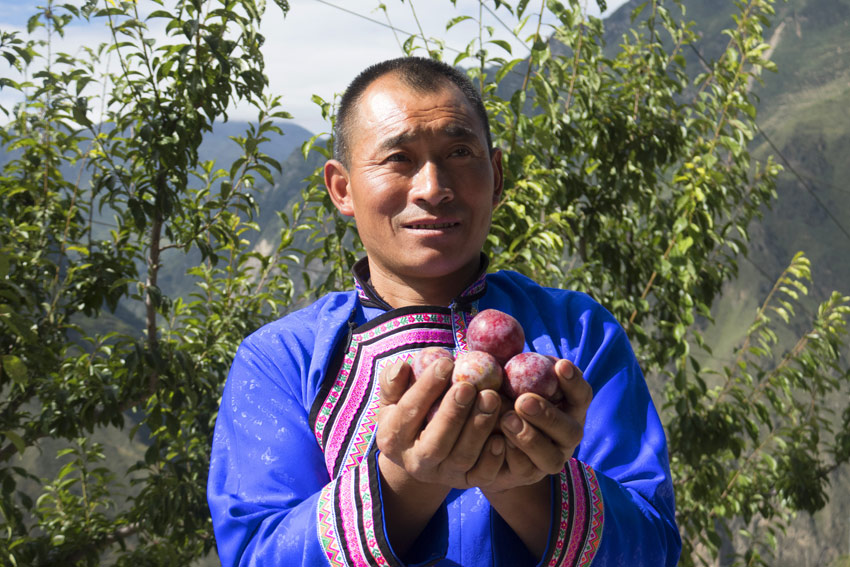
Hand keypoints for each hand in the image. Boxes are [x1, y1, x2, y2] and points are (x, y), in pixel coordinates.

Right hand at [376, 357, 504, 489]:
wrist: (423, 452)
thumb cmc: (411, 412)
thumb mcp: (394, 398)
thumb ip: (393, 382)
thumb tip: (401, 368)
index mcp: (393, 438)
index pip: (408, 412)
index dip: (426, 387)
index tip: (446, 363)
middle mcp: (416, 462)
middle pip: (435, 444)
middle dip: (453, 414)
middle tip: (469, 386)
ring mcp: (443, 475)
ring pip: (462, 457)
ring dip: (478, 428)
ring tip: (492, 398)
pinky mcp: (467, 482)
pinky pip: (482, 475)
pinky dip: (493, 457)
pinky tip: (502, 434)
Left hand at [483, 359, 591, 492]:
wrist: (486, 437)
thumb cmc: (502, 394)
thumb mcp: (506, 376)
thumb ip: (509, 360)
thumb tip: (502, 333)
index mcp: (568, 406)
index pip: (581, 394)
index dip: (574, 381)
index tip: (560, 365)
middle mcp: (566, 435)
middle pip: (569, 429)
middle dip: (548, 415)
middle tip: (524, 401)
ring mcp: (550, 459)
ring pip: (549, 456)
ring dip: (528, 438)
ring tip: (505, 420)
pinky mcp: (528, 476)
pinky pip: (523, 470)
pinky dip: (510, 457)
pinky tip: (496, 443)